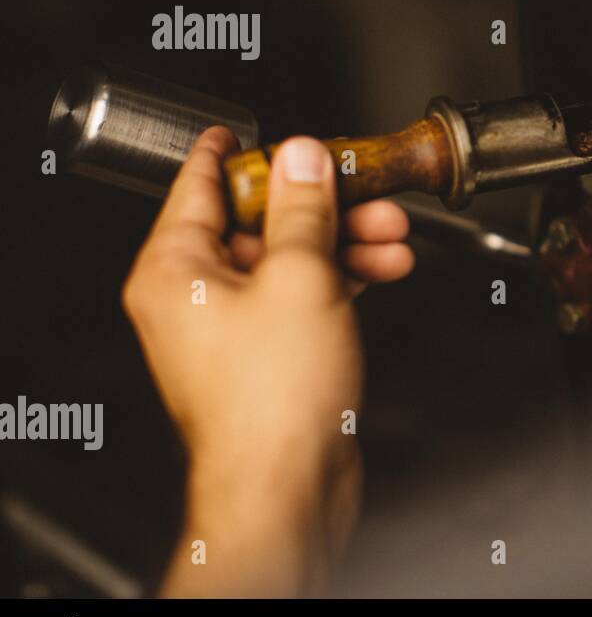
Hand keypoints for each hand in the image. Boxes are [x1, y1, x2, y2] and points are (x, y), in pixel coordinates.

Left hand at [121, 127, 413, 595]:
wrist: (289, 487)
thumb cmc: (273, 402)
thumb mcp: (300, 277)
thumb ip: (304, 208)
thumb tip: (302, 155)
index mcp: (174, 271)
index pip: (197, 186)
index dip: (233, 152)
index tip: (246, 128)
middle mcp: (195, 299)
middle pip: (257, 223)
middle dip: (320, 204)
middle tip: (363, 185)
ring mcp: (233, 330)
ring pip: (290, 260)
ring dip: (343, 242)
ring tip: (393, 233)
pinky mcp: (270, 356)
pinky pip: (304, 297)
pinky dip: (343, 280)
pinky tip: (386, 268)